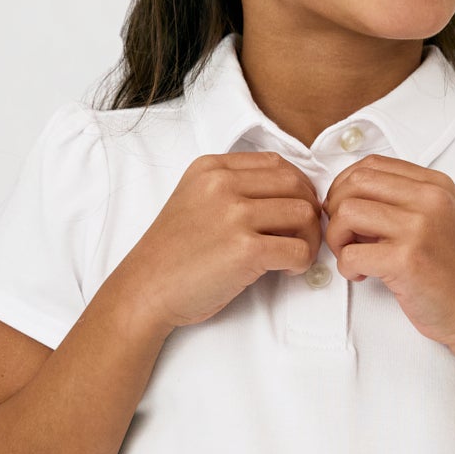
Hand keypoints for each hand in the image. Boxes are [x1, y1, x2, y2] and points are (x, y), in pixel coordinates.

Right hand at [115, 151, 323, 332]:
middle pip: (296, 185)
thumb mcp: (195, 200)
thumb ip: (233, 189)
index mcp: (211, 169)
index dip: (298, 187)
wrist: (144, 289)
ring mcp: (233, 216)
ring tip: (295, 255)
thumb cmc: (173, 254)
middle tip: (302, 236)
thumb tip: (289, 195)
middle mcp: (222, 185)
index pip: (277, 163)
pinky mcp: (244, 250)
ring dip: (310, 238)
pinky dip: (302, 262)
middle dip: (309, 212)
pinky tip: (286, 270)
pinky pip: (298, 249)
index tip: (295, 210)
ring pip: (304, 214)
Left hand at [321, 155, 454, 350]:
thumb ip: (401, 202)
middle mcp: (430, 199)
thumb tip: (346, 197)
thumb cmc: (454, 273)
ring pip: (347, 213)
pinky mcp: (407, 261)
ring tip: (353, 257)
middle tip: (345, 236)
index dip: (345, 186)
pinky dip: (346, 268)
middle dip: (337, 210)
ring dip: (338, 238)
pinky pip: (351, 254)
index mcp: (436, 185)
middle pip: (355, 183)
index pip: (373, 164)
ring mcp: (419, 229)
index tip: (345, 211)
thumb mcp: (438, 221)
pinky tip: (363, 275)